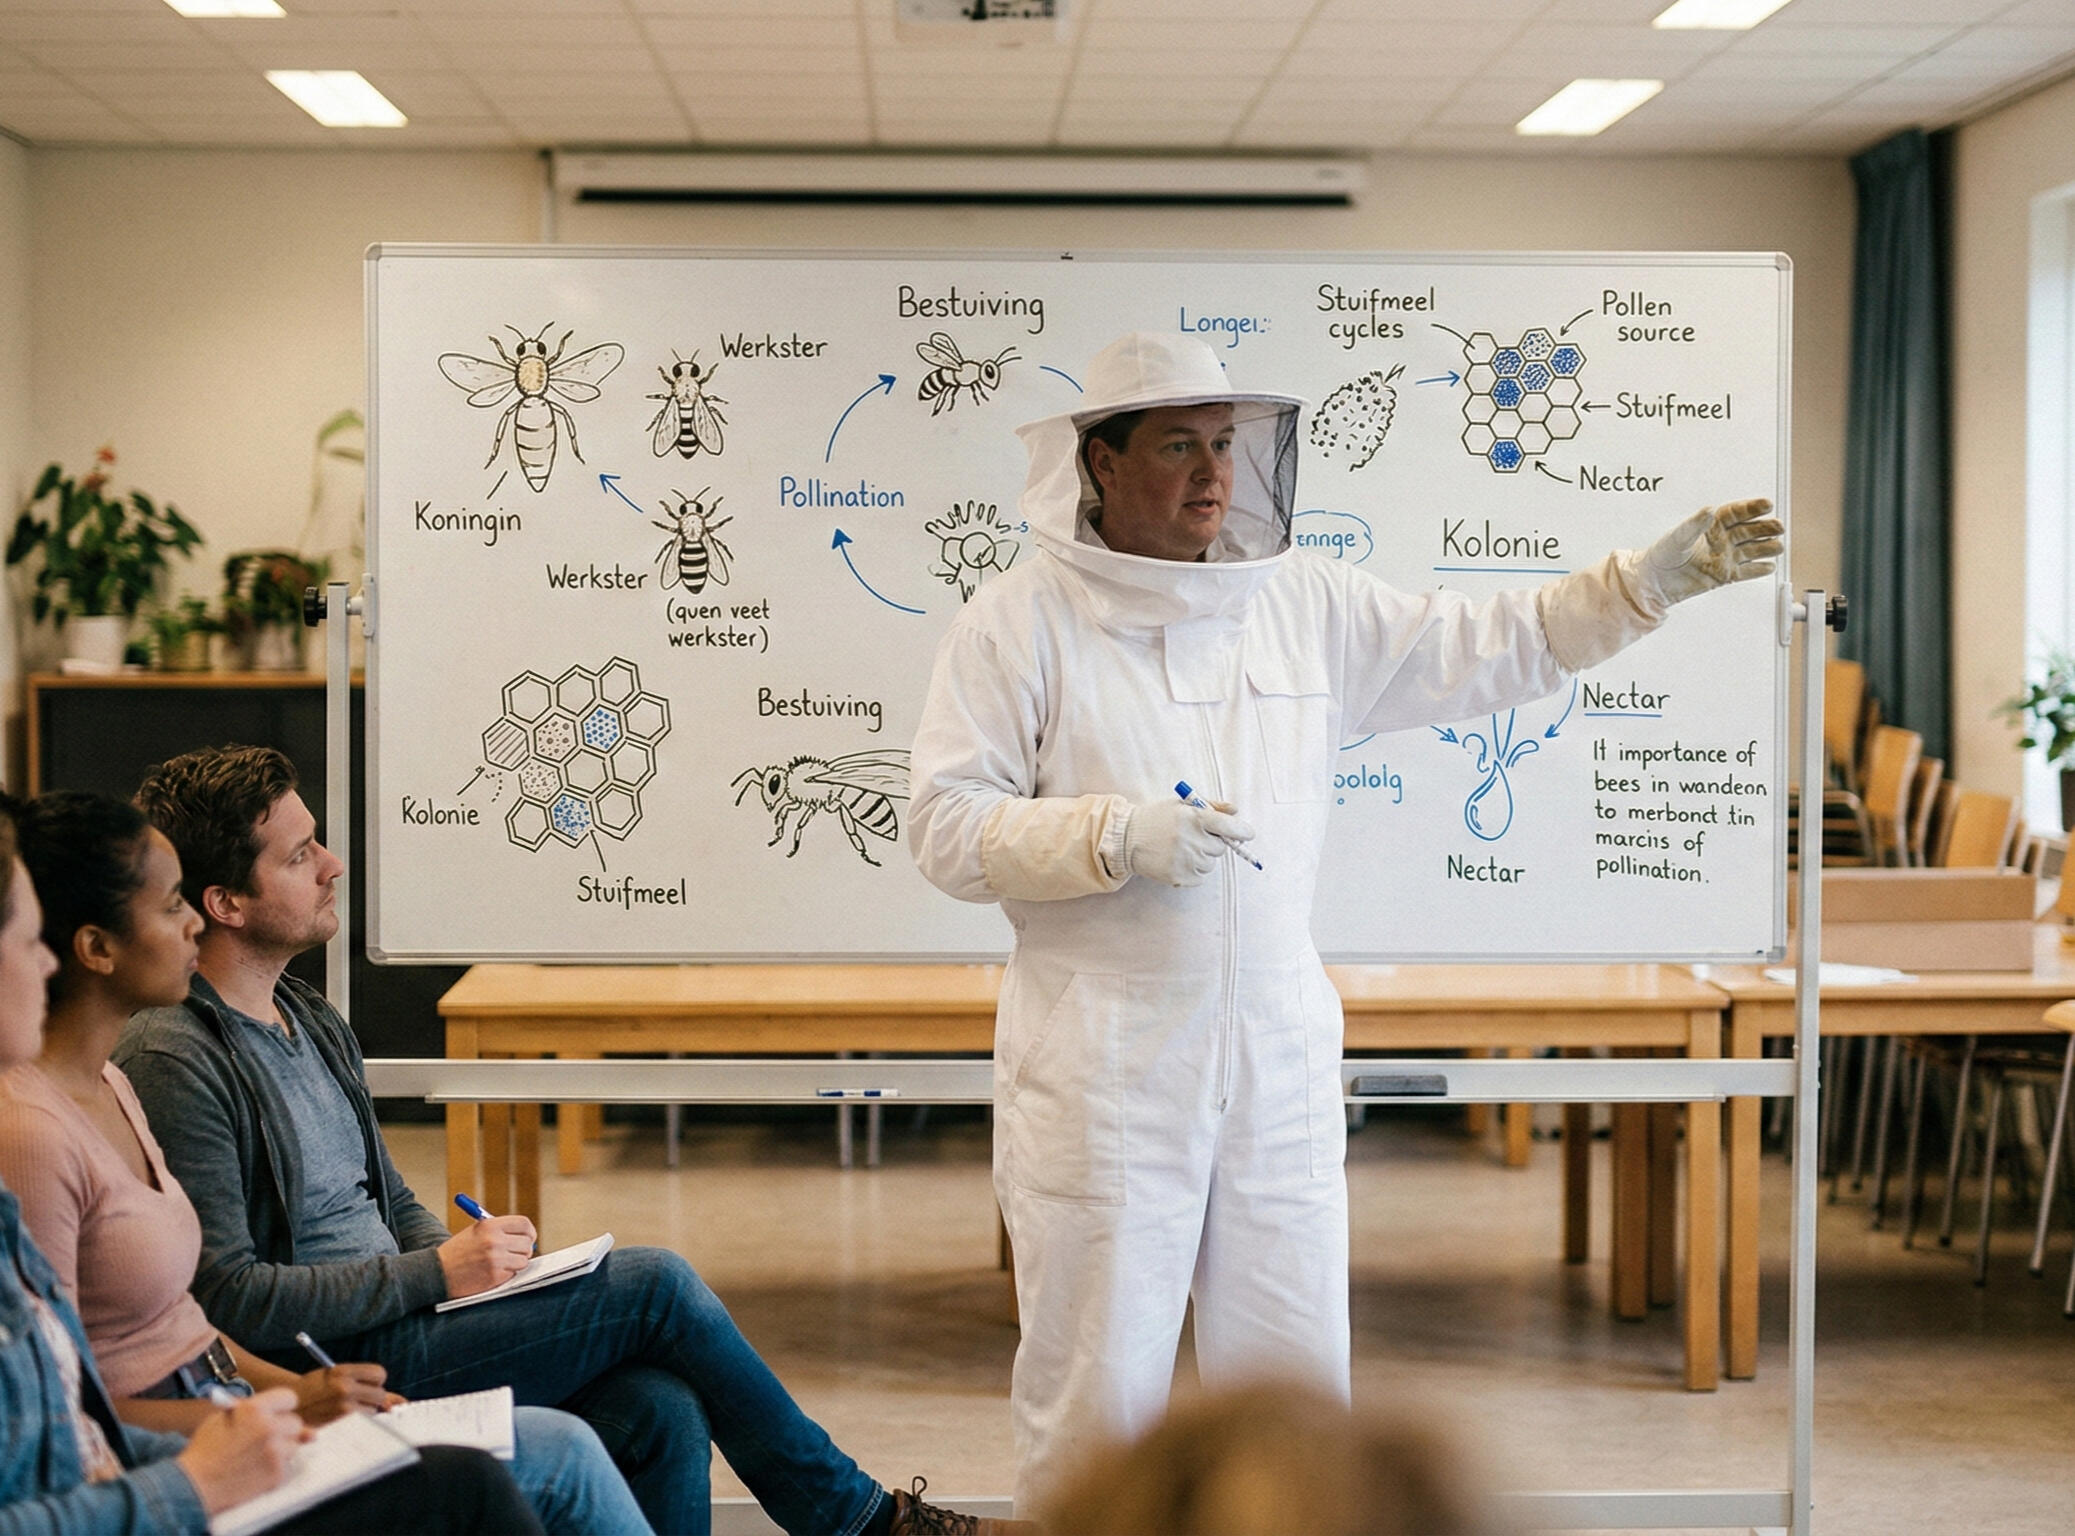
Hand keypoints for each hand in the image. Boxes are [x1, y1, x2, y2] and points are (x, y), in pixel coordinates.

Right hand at [175, 1388, 306, 1514]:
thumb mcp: (223, 1418)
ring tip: (256, 1457)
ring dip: (281, 1450)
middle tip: (263, 1440)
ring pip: (293, 1445)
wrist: (193, 1485)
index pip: (289, 1398)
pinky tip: (256, 1471)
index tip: (277, 1415)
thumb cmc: (206, 1450)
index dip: (282, 1407)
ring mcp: (275, 1452)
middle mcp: (269, 1428)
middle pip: (294, 1423)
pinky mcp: (277, 1474)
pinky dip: (276, 1469)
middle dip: (282, 1430)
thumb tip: (284, 1412)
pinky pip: (288, 1466)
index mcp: (254, 1409)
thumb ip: (253, 1410)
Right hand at [293, 1362, 401, 1424]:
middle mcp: (344, 1386)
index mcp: (341, 1371)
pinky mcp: (339, 1422)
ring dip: (364, 1412)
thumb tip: (399, 1401)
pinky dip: (356, 1423)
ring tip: (343, 1411)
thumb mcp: (332, 1378)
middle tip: (357, 1401)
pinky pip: (362, 1423)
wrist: (283, 1410)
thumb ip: (362, 1382)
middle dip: (373, 1399)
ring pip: (372, 1410)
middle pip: (380, 1394)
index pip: (379, 1373)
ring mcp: (342, 1405)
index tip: (370, 1386)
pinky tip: (340, 1420)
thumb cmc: (311, 1393)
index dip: (377, 1381)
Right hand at [437, 1213, 537, 1297]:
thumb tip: (527, 1236)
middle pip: (527, 1243)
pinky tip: (493, 1272)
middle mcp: (494, 1241)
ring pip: (523, 1260)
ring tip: (501, 1263)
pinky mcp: (494, 1276)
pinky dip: (507, 1274)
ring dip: (516, 1263)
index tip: (528, 1237)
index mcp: (490, 1225)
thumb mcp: (477, 1231)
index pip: (524, 1224)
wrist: (437, 1272)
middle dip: (524, 1249)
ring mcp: (495, 1259)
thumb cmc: (458, 1251)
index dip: (529, 1232)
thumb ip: (501, 1231)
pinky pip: (513, 1274)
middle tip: (516, 1253)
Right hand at [1122, 799, 1254, 887]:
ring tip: (1181, 848)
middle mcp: (1192, 840)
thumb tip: (1235, 811)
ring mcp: (1186, 860)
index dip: (1242, 831)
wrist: (1125, 839)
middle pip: (1221, 848)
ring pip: (1210, 863)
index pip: (1229, 826)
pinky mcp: (1179, 876)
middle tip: (1194, 836)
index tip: (1248, 833)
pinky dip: (1193, 870)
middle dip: (1213, 842)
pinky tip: (1176, 859)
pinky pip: (1200, 876)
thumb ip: (1211, 807)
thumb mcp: (1181, 805)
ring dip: (1202, 857)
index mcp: (1194, 818)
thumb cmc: (1156, 818)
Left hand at [1637, 498, 1783, 606]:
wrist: (1655, 582)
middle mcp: (1722, 539)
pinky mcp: (1725, 574)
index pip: (1737, 513)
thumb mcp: (1678, 537)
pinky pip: (1747, 571)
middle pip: (1750, 530)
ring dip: (1766, 547)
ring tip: (1777, 546)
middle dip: (1765, 527)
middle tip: (1778, 526)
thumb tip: (1709, 510)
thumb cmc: (1662, 555)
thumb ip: (1695, 524)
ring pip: (1753, 550)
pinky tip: (1769, 566)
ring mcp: (1725, 557)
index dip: (1752, 508)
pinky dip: (1758, 569)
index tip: (1766, 504)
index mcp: (1712, 525)